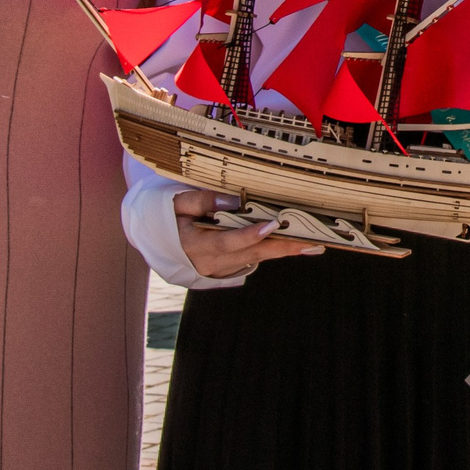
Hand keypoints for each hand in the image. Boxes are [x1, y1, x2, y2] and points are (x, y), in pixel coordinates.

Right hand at [174, 191, 325, 279]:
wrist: (157, 239)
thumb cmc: (168, 215)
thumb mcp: (177, 203)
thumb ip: (201, 200)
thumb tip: (232, 200)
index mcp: (195, 245)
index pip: (226, 241)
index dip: (249, 235)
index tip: (272, 225)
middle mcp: (210, 262)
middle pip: (251, 254)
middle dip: (282, 247)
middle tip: (310, 241)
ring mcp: (220, 269)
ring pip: (257, 258)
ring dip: (284, 251)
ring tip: (313, 244)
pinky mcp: (227, 269)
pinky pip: (254, 259)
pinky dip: (274, 252)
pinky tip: (295, 245)